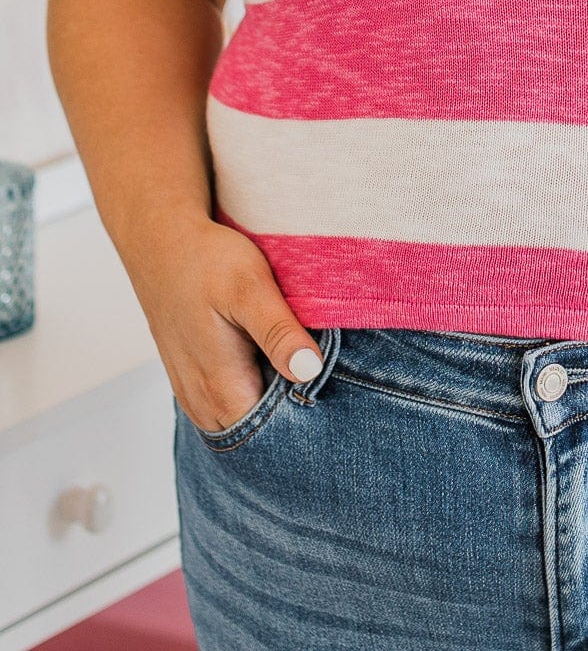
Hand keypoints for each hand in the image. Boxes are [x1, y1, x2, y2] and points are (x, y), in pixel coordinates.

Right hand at [122, 213, 326, 433]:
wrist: (161, 244)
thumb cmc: (206, 262)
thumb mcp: (251, 288)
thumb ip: (278, 333)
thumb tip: (309, 370)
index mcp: (220, 390)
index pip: (272, 437)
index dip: (305, 420)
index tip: (332, 397)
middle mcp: (202, 404)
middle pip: (259, 434)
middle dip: (291, 415)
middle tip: (321, 376)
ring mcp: (193, 395)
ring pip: (244, 420)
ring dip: (272, 403)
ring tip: (296, 366)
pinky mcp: (192, 380)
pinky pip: (229, 405)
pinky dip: (252, 391)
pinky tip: (270, 361)